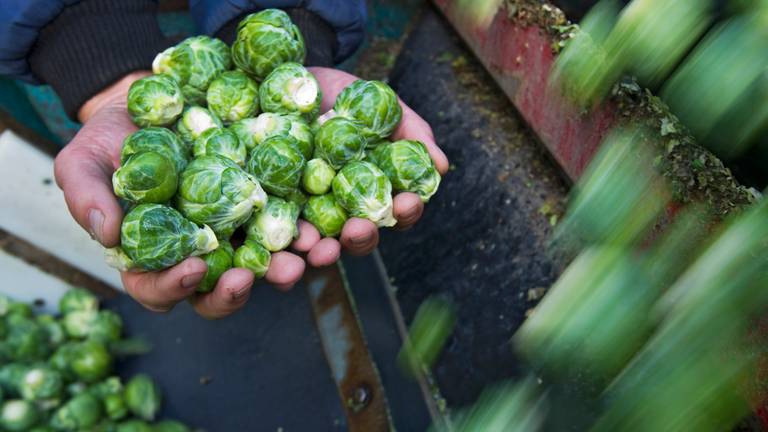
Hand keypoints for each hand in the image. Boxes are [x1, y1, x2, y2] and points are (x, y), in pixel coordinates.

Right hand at [54, 72, 303, 318]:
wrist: (160, 99)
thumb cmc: (116, 136)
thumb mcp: (85, 157)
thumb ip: (86, 195)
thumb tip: (106, 235)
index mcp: (155, 255)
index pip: (161, 288)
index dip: (174, 287)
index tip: (193, 268)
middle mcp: (203, 252)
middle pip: (221, 289)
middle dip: (241, 290)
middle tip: (260, 276)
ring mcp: (241, 231)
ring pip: (267, 264)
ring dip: (292, 265)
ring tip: (312, 254)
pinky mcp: (273, 205)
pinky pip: (298, 224)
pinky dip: (319, 226)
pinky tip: (339, 219)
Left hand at [293, 67, 448, 265]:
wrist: (290, 81)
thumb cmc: (344, 94)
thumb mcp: (380, 103)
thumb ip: (410, 131)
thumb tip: (441, 166)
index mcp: (375, 190)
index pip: (397, 211)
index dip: (404, 212)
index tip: (405, 204)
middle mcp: (344, 209)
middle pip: (357, 236)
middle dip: (360, 238)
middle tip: (357, 231)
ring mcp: (306, 212)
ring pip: (317, 244)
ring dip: (320, 252)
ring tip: (317, 248)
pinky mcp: (272, 207)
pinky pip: (274, 233)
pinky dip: (278, 244)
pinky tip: (279, 244)